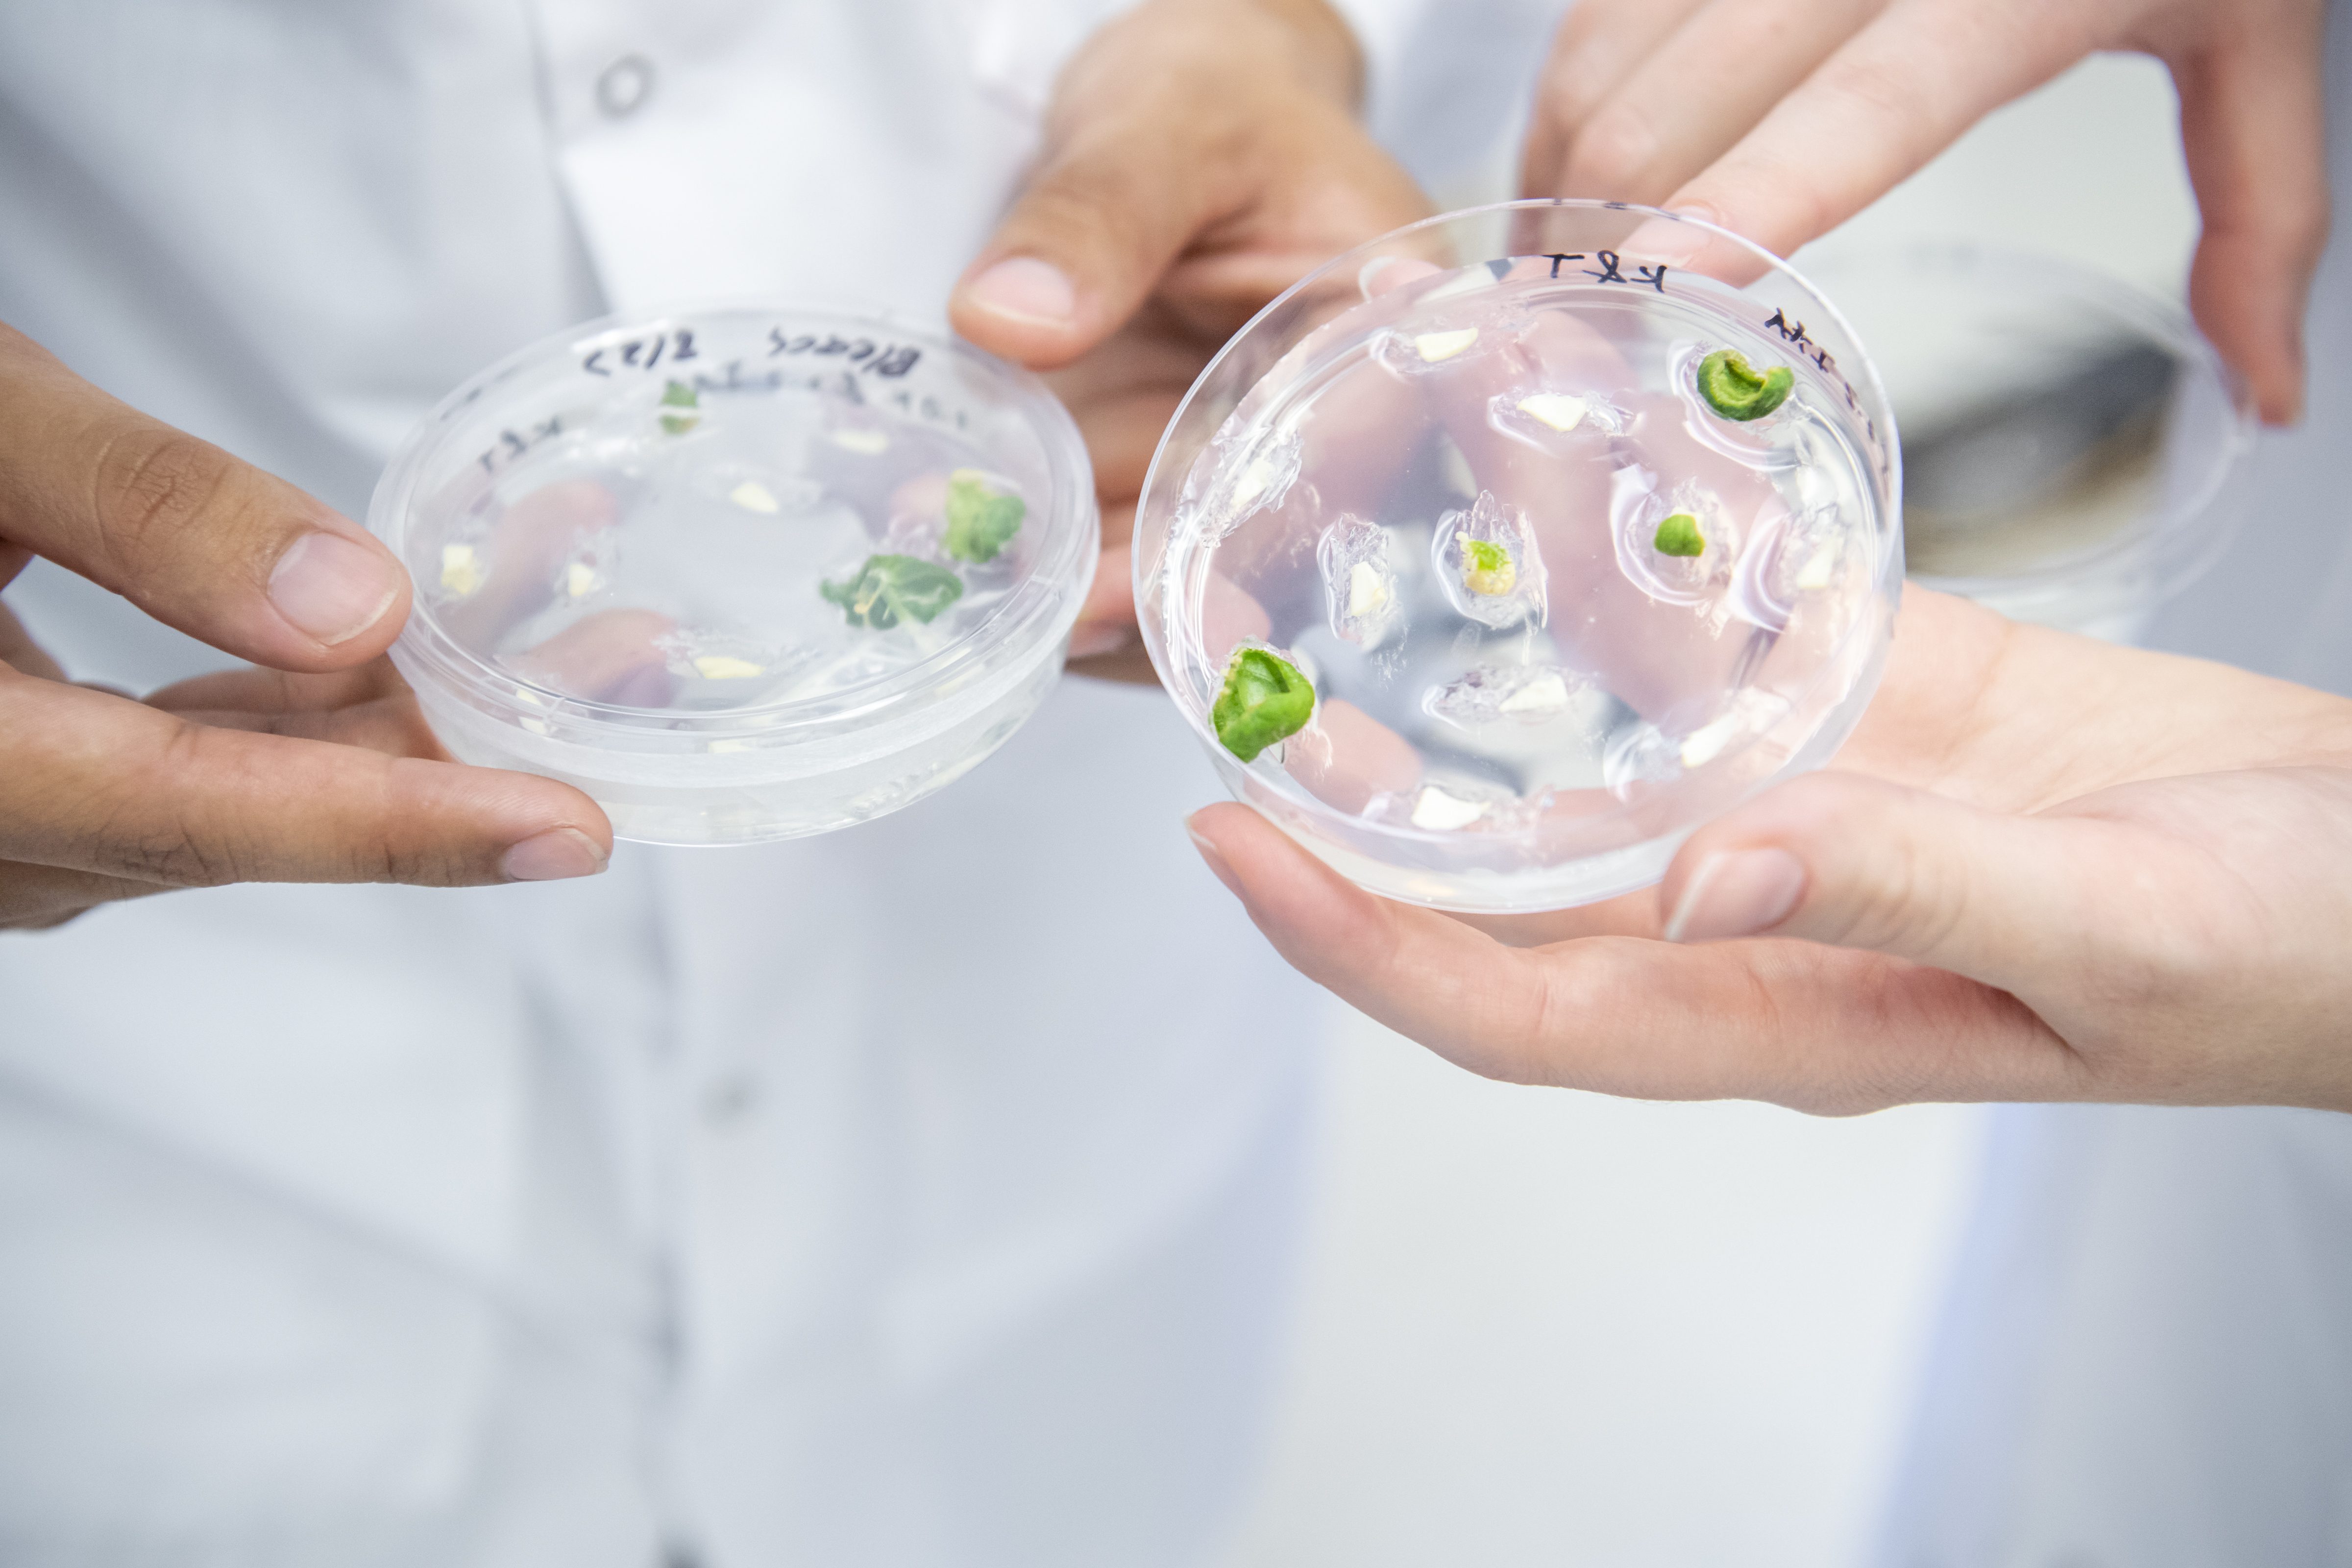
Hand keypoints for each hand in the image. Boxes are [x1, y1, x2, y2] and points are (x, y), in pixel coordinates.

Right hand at [0, 324, 612, 930]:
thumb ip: (142, 510)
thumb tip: (355, 607)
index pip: (191, 810)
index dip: (393, 827)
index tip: (567, 830)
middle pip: (240, 813)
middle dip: (447, 759)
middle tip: (622, 681)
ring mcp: (1, 821)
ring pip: (230, 788)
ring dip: (397, 723)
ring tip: (568, 641)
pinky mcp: (27, 779)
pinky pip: (190, 756)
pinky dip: (312, 706)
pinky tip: (414, 641)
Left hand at [948, 0, 1431, 679]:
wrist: (1172, 109)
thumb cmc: (1208, 96)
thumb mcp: (1158, 125)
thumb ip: (1096, 214)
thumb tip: (1009, 319)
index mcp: (1380, 338)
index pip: (1329, 466)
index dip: (1239, 544)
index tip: (1142, 586)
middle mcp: (1327, 427)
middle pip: (1253, 549)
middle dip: (1147, 593)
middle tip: (1049, 614)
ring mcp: (1238, 463)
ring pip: (1175, 571)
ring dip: (1079, 596)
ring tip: (978, 597)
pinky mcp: (1163, 477)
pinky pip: (1115, 548)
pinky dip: (1046, 567)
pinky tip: (972, 568)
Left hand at [1186, 589, 2351, 1113]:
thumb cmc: (2288, 951)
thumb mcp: (2107, 933)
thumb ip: (1907, 899)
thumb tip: (1714, 877)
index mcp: (1783, 1016)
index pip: (1514, 1010)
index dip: (1361, 948)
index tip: (1236, 854)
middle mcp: (1751, 923)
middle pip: (1504, 892)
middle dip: (1360, 821)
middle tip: (1234, 708)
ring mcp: (1799, 819)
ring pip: (1591, 765)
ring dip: (1477, 687)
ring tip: (1350, 576)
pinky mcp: (1866, 717)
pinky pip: (1711, 659)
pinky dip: (1630, 589)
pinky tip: (1559, 503)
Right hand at [1520, 0, 2328, 421]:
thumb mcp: (2257, 34)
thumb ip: (2262, 215)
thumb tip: (2261, 388)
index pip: (1860, 110)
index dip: (1751, 198)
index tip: (1661, 278)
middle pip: (1682, 96)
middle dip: (1604, 229)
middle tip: (1576, 341)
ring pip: (1608, 46)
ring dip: (1560, 170)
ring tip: (1555, 275)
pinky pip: (1599, 5)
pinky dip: (1568, 97)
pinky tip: (1572, 171)